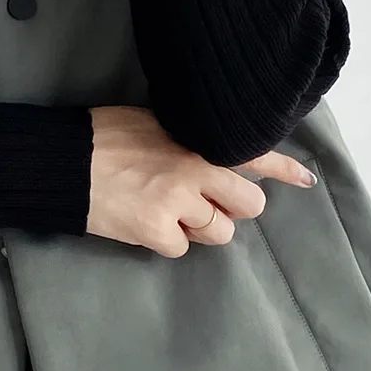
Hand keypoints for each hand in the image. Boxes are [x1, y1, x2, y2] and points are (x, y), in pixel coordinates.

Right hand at [86, 106, 319, 258]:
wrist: (64, 162)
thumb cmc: (104, 136)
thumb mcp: (156, 122)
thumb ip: (190, 139)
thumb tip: (215, 158)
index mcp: (198, 140)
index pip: (254, 153)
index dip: (284, 169)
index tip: (306, 180)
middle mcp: (196, 170)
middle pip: (248, 205)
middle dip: (232, 208)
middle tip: (207, 204)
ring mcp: (178, 203)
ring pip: (218, 233)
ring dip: (200, 228)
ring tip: (168, 212)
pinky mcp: (156, 230)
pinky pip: (180, 248)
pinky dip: (165, 241)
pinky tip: (145, 224)